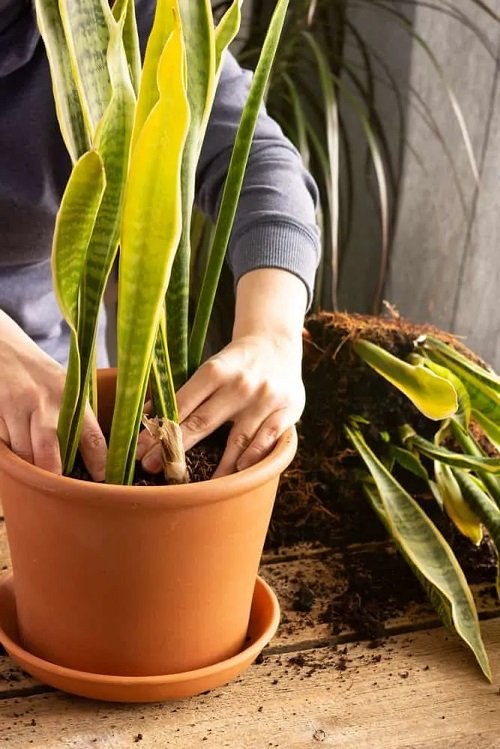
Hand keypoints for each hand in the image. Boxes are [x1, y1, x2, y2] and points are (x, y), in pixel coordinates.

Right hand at [0, 312, 106, 479]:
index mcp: (72, 399)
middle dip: (53, 477)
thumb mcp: (65, 387)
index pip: (92, 437)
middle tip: (59, 487)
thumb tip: (92, 458)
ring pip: (24, 454)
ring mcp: (19, 408)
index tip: (103, 481)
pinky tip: (15, 442)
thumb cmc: (39, 373)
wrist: (3, 347)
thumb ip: (76, 417)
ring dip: (29, 465)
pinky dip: (10, 450)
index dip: (100, 463)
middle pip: (49, 456)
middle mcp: (46, 404)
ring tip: (36, 464)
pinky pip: (5, 445)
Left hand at [137, 331, 303, 476]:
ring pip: (237, 439)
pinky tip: (240, 470)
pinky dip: (253, 456)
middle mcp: (240, 384)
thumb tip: (150, 416)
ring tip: (199, 486)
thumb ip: (186, 392)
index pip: (183, 404)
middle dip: (175, 448)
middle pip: (203, 422)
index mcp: (216, 370)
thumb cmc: (235, 362)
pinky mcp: (288, 409)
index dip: (160, 428)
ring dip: (217, 465)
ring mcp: (265, 399)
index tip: (140, 449)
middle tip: (152, 468)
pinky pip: (268, 439)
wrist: (276, 343)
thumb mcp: (210, 368)